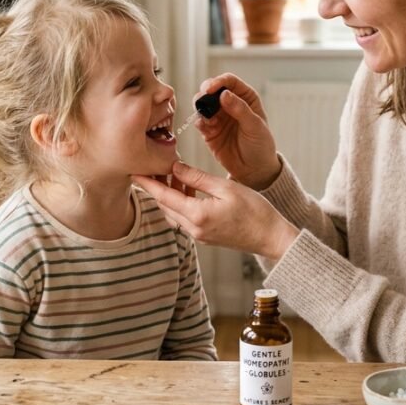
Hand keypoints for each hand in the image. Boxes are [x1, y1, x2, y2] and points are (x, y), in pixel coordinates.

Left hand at [132, 162, 299, 259]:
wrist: (272, 237)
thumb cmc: (255, 211)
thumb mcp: (225, 188)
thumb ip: (197, 178)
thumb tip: (175, 167)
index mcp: (197, 215)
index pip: (163, 196)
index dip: (147, 183)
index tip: (133, 171)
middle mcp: (194, 229)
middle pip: (165, 205)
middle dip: (157, 187)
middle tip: (156, 166)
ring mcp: (199, 235)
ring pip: (173, 213)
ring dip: (170, 195)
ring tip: (175, 175)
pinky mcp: (205, 237)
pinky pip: (184, 219)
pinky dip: (181, 204)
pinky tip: (189, 190)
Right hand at [193, 74, 281, 190]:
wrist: (254, 170)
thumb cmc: (261, 146)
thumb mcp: (255, 126)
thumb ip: (240, 109)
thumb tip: (224, 94)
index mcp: (245, 97)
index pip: (229, 81)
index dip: (218, 82)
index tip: (210, 89)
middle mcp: (230, 103)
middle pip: (212, 89)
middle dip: (205, 93)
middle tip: (202, 100)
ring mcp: (218, 116)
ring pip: (202, 104)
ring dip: (200, 108)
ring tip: (209, 120)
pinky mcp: (209, 130)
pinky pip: (199, 121)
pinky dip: (199, 122)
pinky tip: (206, 128)